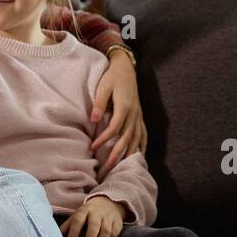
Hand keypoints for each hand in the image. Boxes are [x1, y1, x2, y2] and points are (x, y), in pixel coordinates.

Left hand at [60, 196, 126, 236]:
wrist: (109, 202)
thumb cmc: (88, 213)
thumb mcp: (77, 215)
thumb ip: (67, 226)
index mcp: (84, 210)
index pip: (78, 220)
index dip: (73, 232)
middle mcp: (97, 213)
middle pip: (94, 225)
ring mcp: (108, 218)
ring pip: (106, 231)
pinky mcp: (117, 224)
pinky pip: (114, 235)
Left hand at [90, 50, 146, 170]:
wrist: (126, 68)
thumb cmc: (112, 77)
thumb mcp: (103, 86)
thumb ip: (99, 103)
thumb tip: (93, 119)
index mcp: (124, 106)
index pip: (114, 127)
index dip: (104, 139)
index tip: (93, 147)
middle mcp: (134, 113)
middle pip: (126, 137)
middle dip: (117, 153)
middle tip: (107, 167)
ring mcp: (139, 115)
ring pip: (136, 138)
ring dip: (129, 153)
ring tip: (122, 167)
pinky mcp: (140, 116)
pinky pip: (143, 134)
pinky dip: (142, 146)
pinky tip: (139, 156)